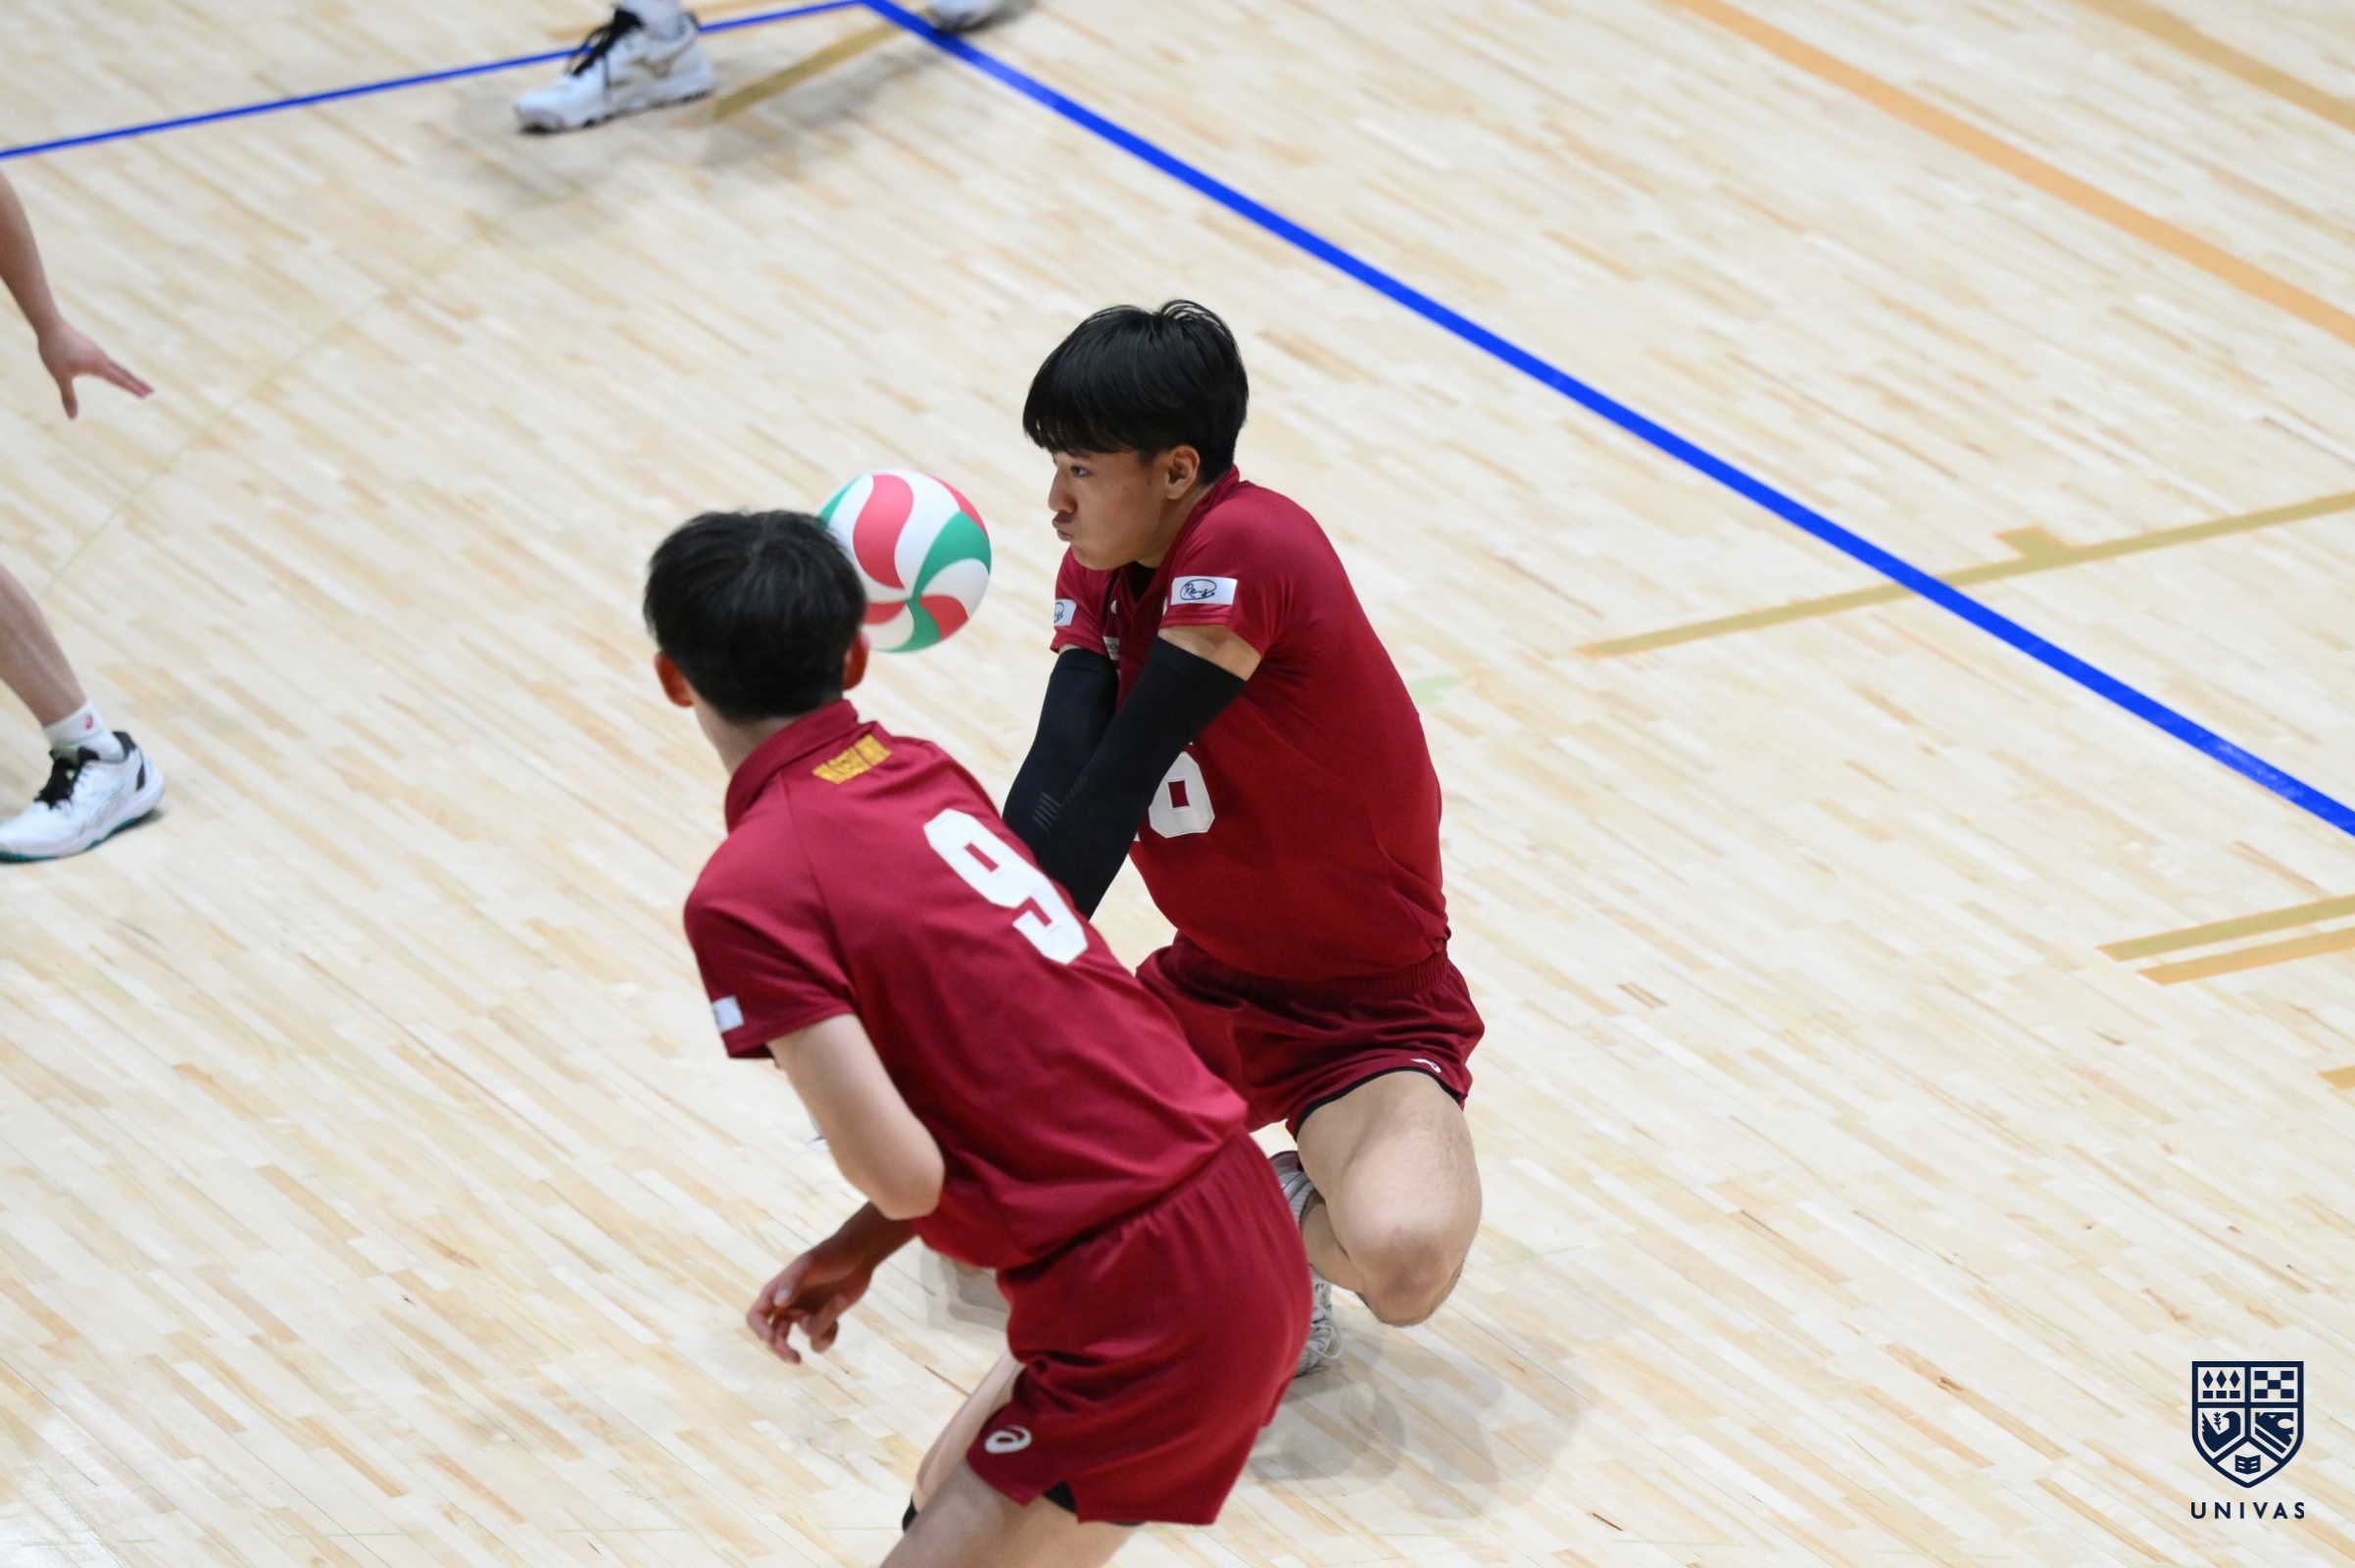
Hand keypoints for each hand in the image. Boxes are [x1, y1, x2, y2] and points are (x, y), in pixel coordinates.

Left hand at [36, 320, 151, 418]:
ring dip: (127, 375)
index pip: (120, 380)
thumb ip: (68, 397)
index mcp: (98, 366)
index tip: (147, 395)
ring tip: (135, 382)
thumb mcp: (60, 377)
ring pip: (116, 366)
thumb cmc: (54, 351)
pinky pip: (108, 360)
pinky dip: (116, 368)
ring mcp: (97, 351)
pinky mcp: (91, 347)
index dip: (133, 388)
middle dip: (137, 382)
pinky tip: (111, 369)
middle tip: (152, 390)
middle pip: (124, 372)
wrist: (50, 325)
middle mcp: (102, 358)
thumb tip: (72, 418)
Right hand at [744, 1205, 916, 1364]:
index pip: (756, 1316)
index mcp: (777, 1291)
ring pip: (807, 1334)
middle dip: (783, 1349)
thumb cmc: (830, 1255)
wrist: (858, 1255)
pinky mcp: (824, 1319)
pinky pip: (821, 1339)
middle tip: (795, 1358)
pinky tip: (840, 1315)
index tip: (772, 1340)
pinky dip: (831, 1332)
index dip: (760, 1331)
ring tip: (838, 1301)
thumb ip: (793, 1281)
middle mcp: (788, 1305)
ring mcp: (806, 1313)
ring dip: (824, 1323)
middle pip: (775, 1336)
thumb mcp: (810, 1264)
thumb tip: (779, 1303)